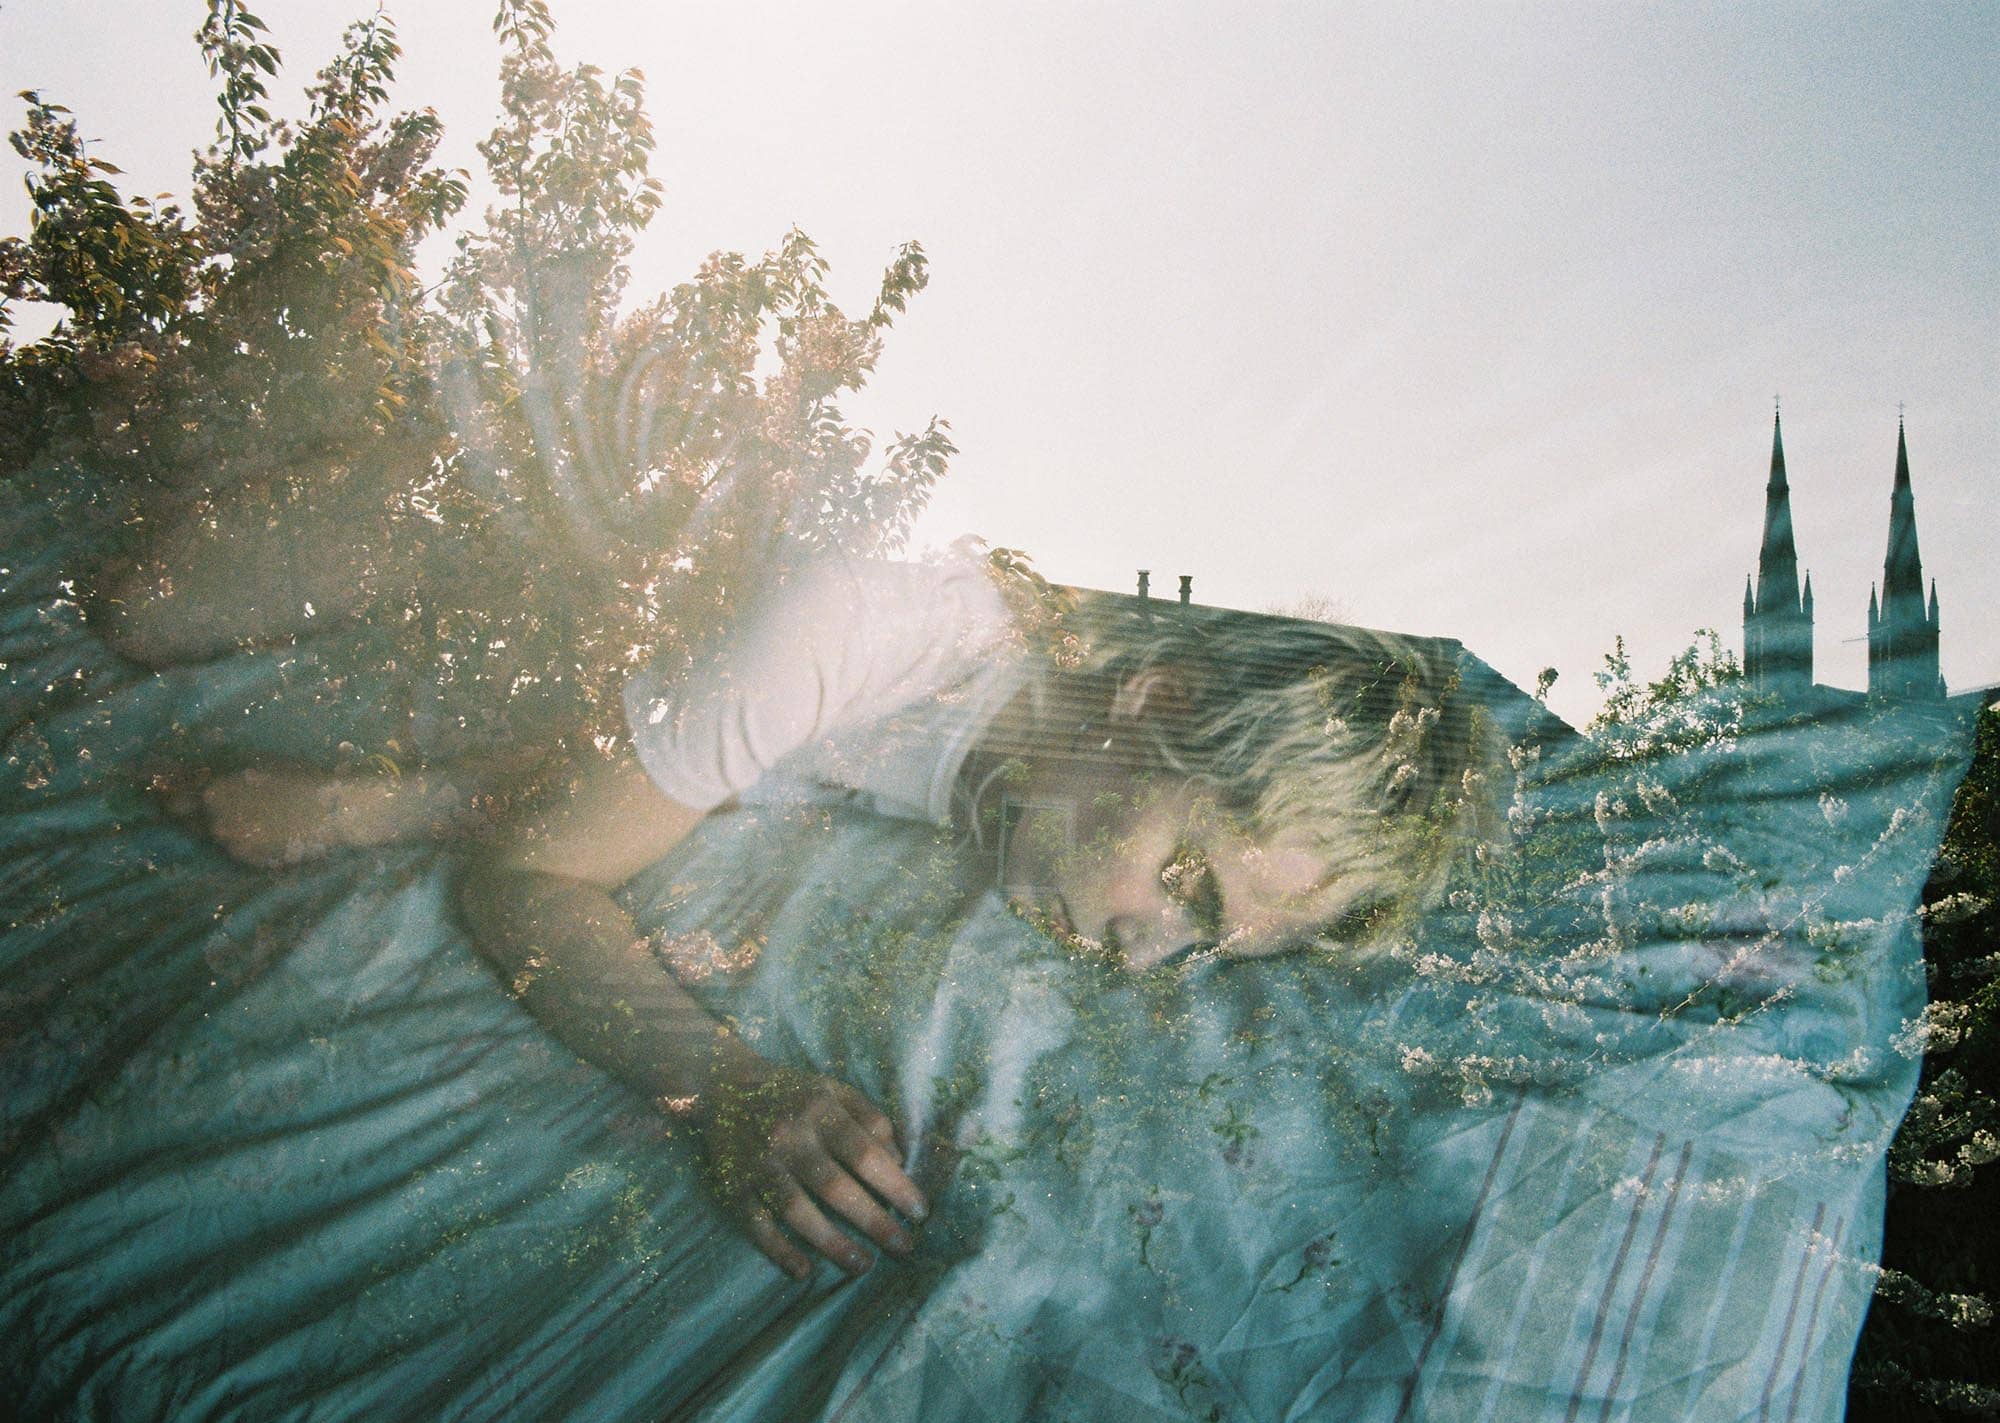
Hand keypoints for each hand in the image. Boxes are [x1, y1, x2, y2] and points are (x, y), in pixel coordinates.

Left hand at [184, 767, 347, 867]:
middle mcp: (216, 823)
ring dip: (226, 829)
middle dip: (196, 817)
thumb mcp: (257, 764)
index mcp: (214, 793)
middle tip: (212, 810)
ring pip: (218, 837)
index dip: (171, 799)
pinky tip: (267, 832)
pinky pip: (240, 850)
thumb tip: (192, 778)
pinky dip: (246, 842)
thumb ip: (223, 775)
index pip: (174, 801)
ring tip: (252, 820)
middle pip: (191, 823)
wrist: (333, 811)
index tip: (168, 799)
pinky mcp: (253, 863)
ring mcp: (234, 846)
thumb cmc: (300, 777)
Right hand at [689, 1058, 927, 1279]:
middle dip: (874, 1221)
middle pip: (835, 1187)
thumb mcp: (834, 1090)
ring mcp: (759, 1164)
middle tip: (903, 1247)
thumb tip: (899, 1160)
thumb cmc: (793, 1093)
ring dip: (833, 1243)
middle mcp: (789, 1137)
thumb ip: (870, 1118)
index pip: (865, 1153)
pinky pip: (756, 1224)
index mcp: (819, 1110)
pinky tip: (804, 1271)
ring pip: (797, 1211)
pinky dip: (778, 1250)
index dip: (895, 1185)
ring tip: (863, 1265)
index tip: (920, 1212)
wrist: (724, 1085)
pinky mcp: (732, 1185)